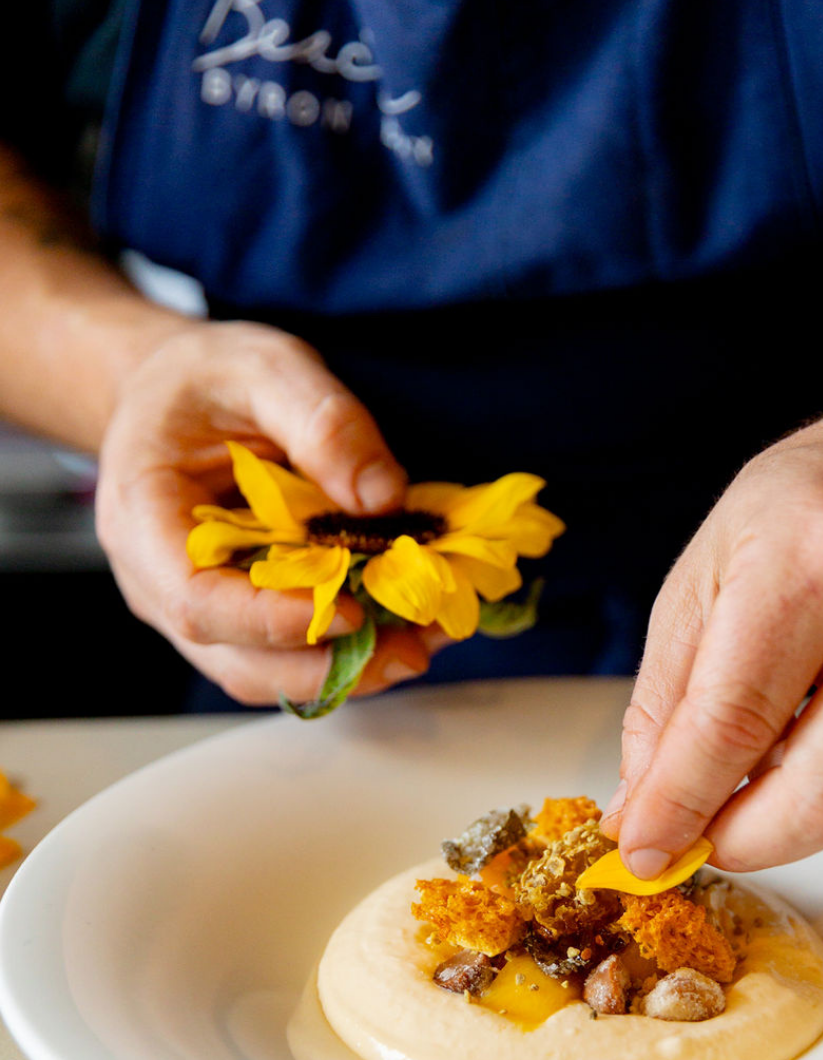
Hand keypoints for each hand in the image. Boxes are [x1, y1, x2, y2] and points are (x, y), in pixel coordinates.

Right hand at [96, 320, 442, 704]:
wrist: (174, 393)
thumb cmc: (206, 379)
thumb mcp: (264, 367)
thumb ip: (322, 422)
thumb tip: (383, 497)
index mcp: (144, 518)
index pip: (197, 600)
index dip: (273, 622)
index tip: (352, 613)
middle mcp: (160, 582)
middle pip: (236, 661)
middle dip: (327, 667)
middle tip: (413, 649)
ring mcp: (199, 609)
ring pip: (266, 674)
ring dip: (347, 671)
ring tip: (423, 644)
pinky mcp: (239, 617)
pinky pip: (288, 656)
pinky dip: (347, 653)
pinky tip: (407, 629)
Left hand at [603, 394, 822, 872]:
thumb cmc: (816, 503)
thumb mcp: (709, 567)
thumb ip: (669, 694)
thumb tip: (642, 803)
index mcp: (819, 553)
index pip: (736, 718)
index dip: (679, 802)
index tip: (642, 847)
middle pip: (821, 788)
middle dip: (740, 839)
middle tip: (694, 839)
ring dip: (788, 821)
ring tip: (749, 785)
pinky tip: (819, 748)